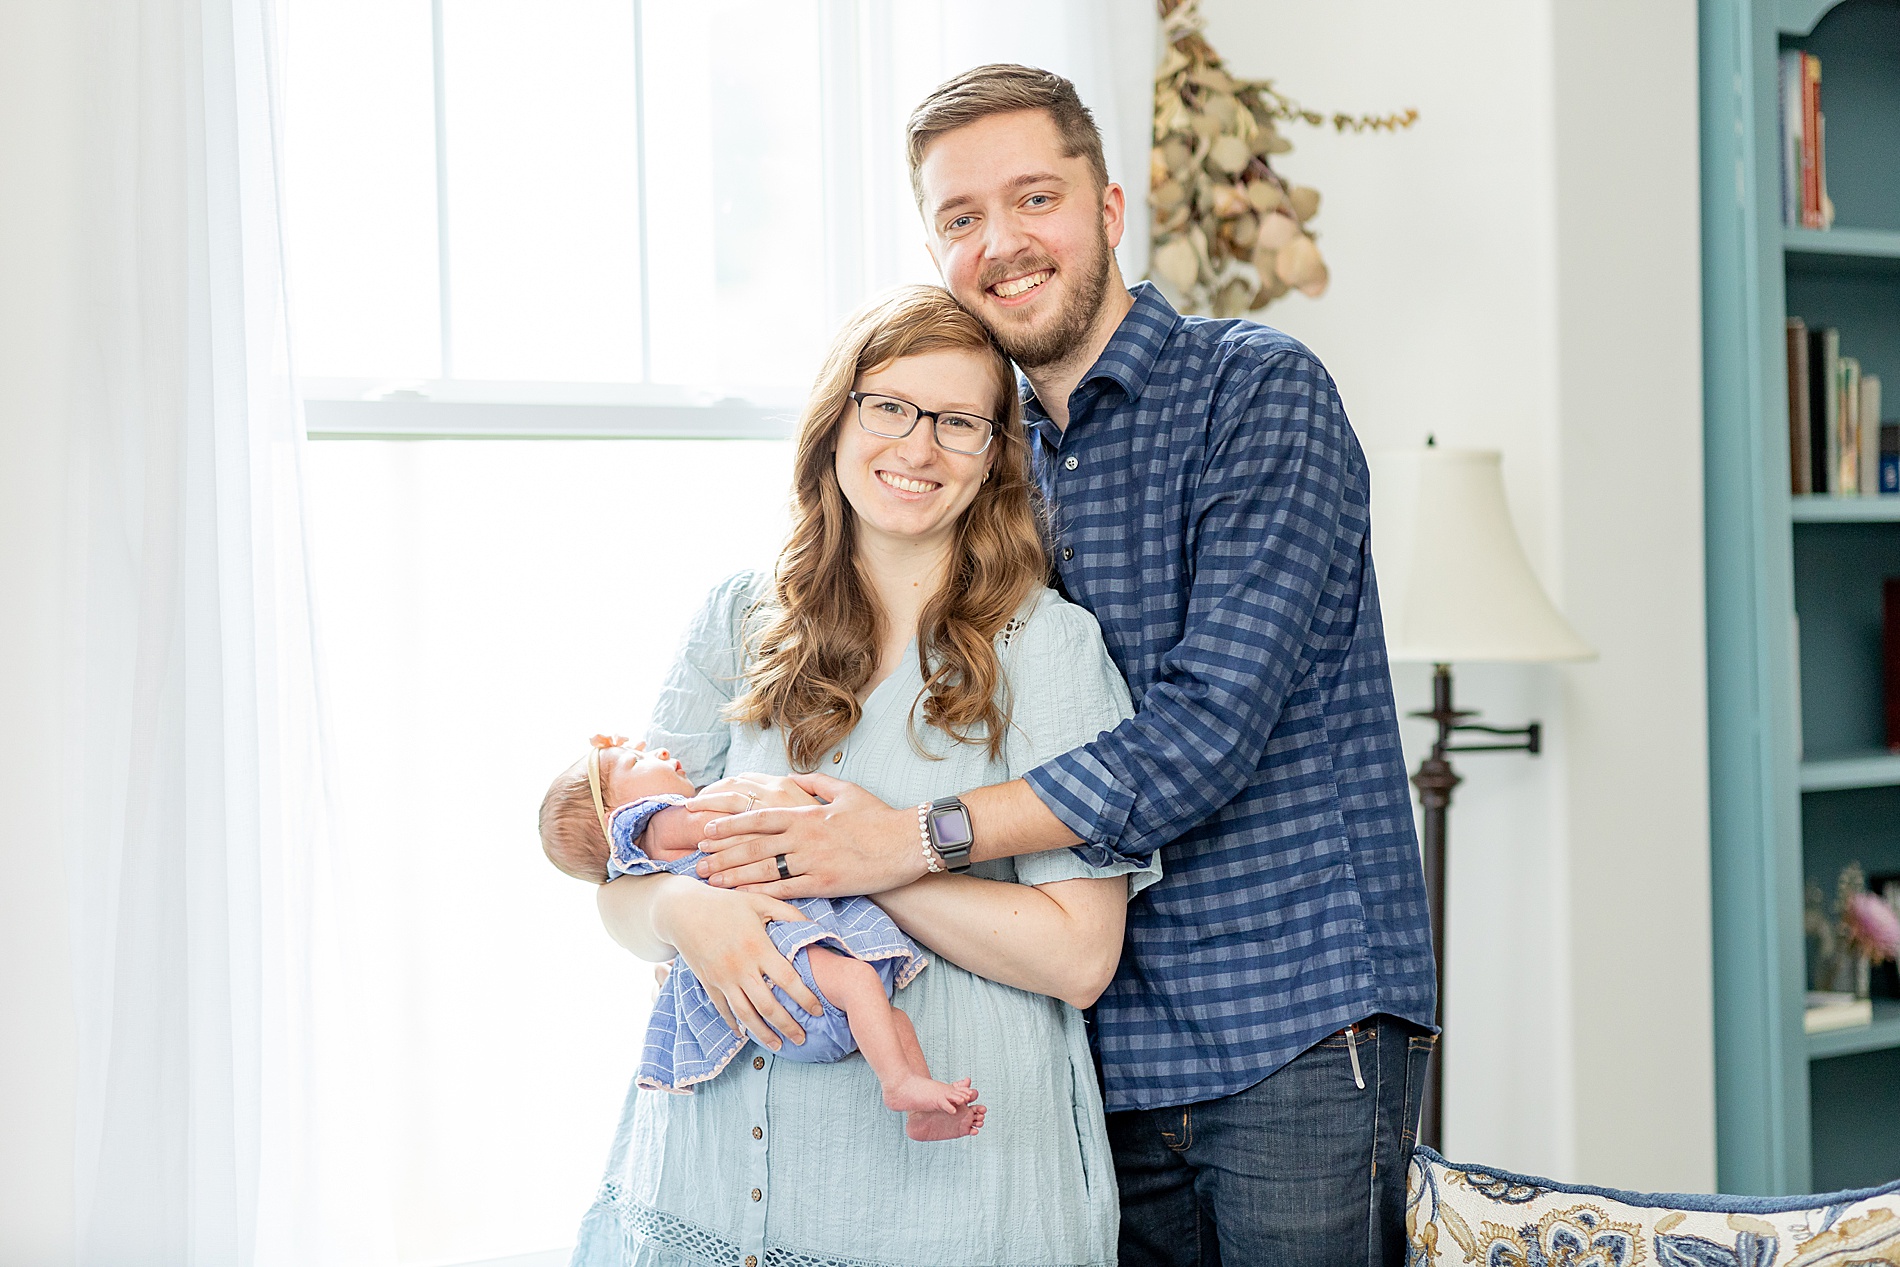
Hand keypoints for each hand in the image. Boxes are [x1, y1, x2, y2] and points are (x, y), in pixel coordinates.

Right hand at [652, 882, 822, 1049]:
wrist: (683, 910)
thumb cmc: (726, 904)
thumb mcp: (759, 902)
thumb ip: (789, 915)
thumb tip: (817, 928)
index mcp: (758, 947)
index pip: (788, 980)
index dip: (805, 998)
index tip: (818, 1011)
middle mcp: (741, 967)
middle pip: (768, 1006)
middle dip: (788, 1026)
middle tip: (803, 1038)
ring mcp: (723, 978)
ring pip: (745, 1015)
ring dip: (763, 1033)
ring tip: (779, 1046)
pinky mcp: (708, 983)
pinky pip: (724, 1010)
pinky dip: (736, 1025)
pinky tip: (746, 1035)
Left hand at [696, 772, 925, 898]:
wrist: (908, 842)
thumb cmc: (879, 817)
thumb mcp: (847, 791)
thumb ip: (816, 783)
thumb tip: (794, 775)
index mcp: (806, 813)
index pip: (758, 818)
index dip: (729, 824)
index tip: (707, 830)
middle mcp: (803, 836)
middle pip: (752, 845)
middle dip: (721, 853)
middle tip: (698, 861)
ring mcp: (812, 860)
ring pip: (763, 869)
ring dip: (733, 876)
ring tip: (711, 881)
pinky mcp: (824, 883)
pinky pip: (785, 890)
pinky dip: (761, 895)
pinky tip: (743, 899)